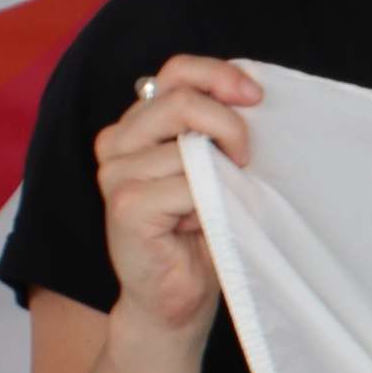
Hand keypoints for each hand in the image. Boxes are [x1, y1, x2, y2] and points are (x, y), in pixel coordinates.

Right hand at [91, 54, 257, 342]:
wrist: (178, 300)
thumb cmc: (203, 233)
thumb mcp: (216, 168)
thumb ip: (216, 130)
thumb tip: (253, 93)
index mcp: (137, 125)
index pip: (175, 72)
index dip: (218, 75)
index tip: (256, 96)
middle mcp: (117, 143)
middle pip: (180, 99)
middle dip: (230, 123)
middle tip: (248, 157)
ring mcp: (115, 173)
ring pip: (187, 144)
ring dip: (223, 170)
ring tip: (223, 200)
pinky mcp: (126, 204)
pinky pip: (187, 183)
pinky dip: (211, 201)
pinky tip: (204, 223)